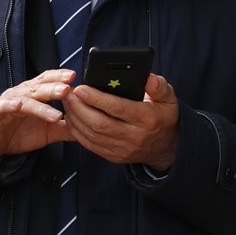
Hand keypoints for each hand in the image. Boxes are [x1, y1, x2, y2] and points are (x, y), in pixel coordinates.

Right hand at [0, 70, 75, 159]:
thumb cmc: (20, 131)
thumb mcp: (48, 132)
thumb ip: (66, 128)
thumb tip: (88, 128)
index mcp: (36, 94)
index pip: (49, 80)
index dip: (61, 77)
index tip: (75, 77)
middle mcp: (23, 93)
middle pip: (40, 87)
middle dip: (55, 86)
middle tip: (68, 88)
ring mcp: (10, 101)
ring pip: (27, 98)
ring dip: (40, 101)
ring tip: (54, 110)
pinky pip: (4, 106)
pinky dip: (11, 105)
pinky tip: (19, 105)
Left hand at [64, 73, 179, 170]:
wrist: (165, 148)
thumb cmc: (163, 117)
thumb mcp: (168, 99)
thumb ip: (159, 87)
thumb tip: (148, 78)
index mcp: (146, 119)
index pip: (118, 108)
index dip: (97, 99)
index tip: (81, 88)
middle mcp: (133, 136)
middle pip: (100, 123)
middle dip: (80, 108)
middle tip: (68, 93)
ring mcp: (122, 149)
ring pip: (92, 135)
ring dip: (75, 118)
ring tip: (67, 102)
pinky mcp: (113, 156)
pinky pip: (90, 145)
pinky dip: (77, 131)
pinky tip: (71, 118)